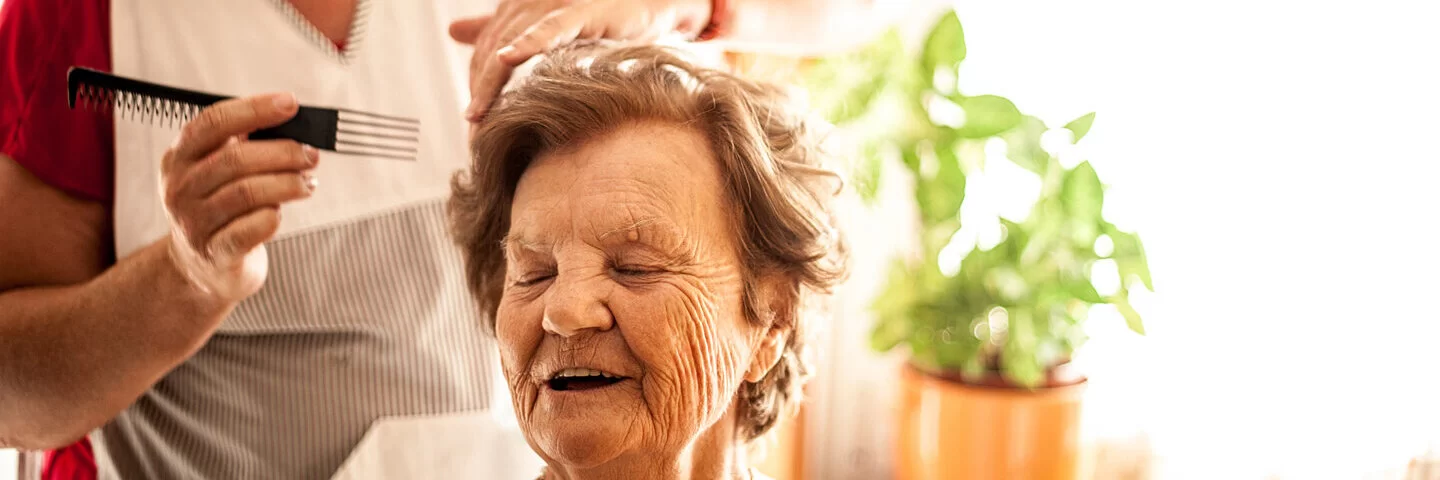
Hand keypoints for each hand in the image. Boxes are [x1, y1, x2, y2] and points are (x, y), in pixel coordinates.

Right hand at [161, 93, 318, 305]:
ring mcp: (195, 222)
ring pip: (247, 193)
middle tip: (310, 155)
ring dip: (288, 184)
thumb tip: (291, 120)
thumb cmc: (220, 209)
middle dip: (283, 153)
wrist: (201, 266)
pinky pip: (252, 228)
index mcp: (180, 158)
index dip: (254, 110)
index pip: (212, 123)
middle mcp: (181, 188)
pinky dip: (274, 216)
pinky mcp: (216, 253)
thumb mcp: (219, 172)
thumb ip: (245, 145)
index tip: (289, 104)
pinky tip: (280, 213)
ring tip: (307, 183)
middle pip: (235, 159)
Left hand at [449, 0, 710, 121]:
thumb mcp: (552, 31)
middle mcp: (533, 2)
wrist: (656, 6)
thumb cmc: (607, 20)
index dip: (477, 84)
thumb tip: (454, 30)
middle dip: (481, 93)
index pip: (487, 49)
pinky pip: (549, 28)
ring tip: (481, 119)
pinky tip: (507, 58)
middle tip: (474, 135)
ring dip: (491, 83)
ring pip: (511, 42)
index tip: (472, 123)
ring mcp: (556, 4)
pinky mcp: (582, 10)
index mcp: (522, 7)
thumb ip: (506, 30)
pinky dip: (526, 42)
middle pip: (492, 50)